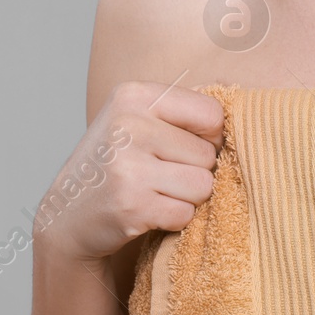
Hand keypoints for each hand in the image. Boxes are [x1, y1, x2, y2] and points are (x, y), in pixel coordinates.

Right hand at [35, 80, 224, 263]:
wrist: (67, 214)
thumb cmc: (116, 162)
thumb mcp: (137, 119)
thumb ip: (182, 113)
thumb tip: (247, 120)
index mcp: (134, 95)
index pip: (211, 113)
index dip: (211, 136)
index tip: (186, 146)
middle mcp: (128, 125)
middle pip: (208, 154)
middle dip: (194, 171)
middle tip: (159, 175)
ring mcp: (128, 167)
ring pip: (202, 185)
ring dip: (186, 197)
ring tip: (155, 192)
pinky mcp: (131, 206)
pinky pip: (185, 214)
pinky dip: (173, 219)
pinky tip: (147, 211)